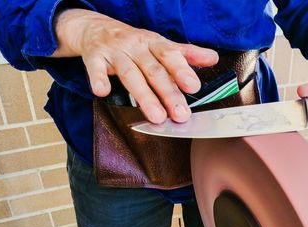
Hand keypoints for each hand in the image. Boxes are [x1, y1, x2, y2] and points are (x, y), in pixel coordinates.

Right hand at [52, 9, 218, 123]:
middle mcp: (136, 46)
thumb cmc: (134, 43)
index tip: (194, 87)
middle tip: (180, 114)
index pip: (170, 56)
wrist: (95, 29)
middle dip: (168, 93)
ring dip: (143, 96)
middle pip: (153, 70)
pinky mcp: (94, 57)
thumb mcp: (160, 45)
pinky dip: (98, 79)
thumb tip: (213, 58)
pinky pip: (94, 68)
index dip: (182, 71)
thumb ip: (186, 54)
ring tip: (157, 116)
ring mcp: (115, 52)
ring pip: (130, 74)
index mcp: (154, 43)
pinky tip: (102, 92)